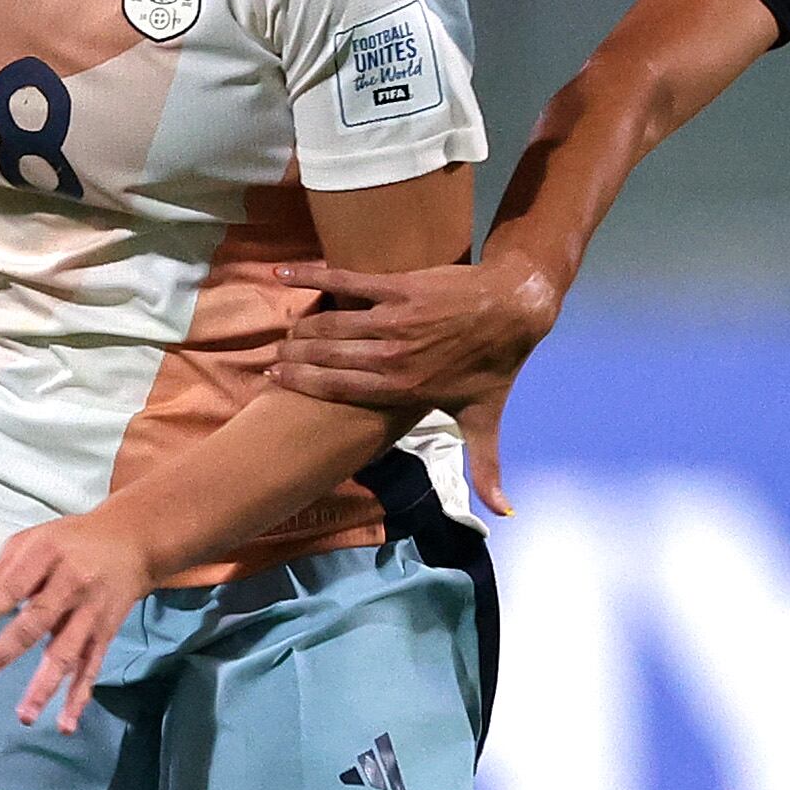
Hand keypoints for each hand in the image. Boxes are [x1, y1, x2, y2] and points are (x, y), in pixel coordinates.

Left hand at [0, 506, 166, 732]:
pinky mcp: (105, 633)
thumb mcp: (33, 538)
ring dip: (45, 687)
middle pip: (35, 623)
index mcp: (48, 554)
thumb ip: (2, 569)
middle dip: (2, 655)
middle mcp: (72, 584)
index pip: (15, 585)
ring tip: (25, 716)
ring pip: (66, 653)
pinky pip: (91, 667)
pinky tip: (66, 723)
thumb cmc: (71, 541)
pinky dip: (80, 696)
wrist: (132, 541)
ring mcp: (91, 613)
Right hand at [255, 254, 559, 514]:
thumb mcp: (485, 421)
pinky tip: (281, 272)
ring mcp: (394, 319)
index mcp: (403, 388)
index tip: (274, 377)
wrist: (514, 308)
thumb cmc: (494, 366)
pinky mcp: (398, 286)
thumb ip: (485, 469)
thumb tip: (504, 517)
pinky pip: (346, 281)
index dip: (301, 382)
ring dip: (302, 327)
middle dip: (294, 355)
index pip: (338, 387)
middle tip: (276, 355)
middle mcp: (392, 355)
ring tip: (287, 332)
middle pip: (327, 355)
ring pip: (332, 324)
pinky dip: (311, 274)